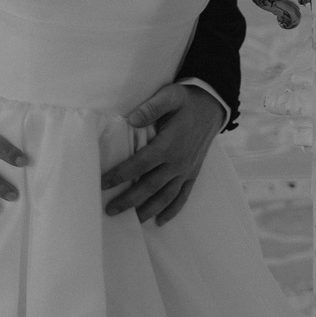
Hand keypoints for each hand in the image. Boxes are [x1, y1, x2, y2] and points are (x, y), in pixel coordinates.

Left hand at [102, 83, 227, 224]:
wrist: (213, 106)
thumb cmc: (187, 101)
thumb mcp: (169, 96)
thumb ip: (151, 107)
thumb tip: (131, 119)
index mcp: (168, 145)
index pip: (139, 164)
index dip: (120, 175)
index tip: (102, 184)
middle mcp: (177, 162)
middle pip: (150, 187)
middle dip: (129, 200)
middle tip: (110, 210)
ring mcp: (186, 170)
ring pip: (165, 196)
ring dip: (149, 210)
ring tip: (132, 220)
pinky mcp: (193, 173)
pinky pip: (183, 196)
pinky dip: (172, 210)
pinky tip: (160, 220)